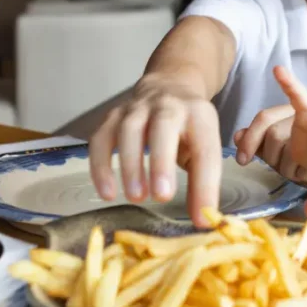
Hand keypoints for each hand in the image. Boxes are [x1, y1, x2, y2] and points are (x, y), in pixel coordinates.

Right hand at [88, 75, 222, 227]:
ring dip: (130, 165)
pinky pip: (101, 138)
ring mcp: (137, 108)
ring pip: (129, 130)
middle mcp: (169, 106)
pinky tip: (107, 192)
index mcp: (199, 115)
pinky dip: (101, 165)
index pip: (205, 148)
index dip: (205, 182)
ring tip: (136, 198)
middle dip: (161, 162)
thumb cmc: (188, 127)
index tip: (201, 215)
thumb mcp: (204, 147)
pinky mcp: (112, 116)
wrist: (170, 85)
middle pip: (163, 128)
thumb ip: (203, 182)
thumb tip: (203, 221)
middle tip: (161, 197)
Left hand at [233, 105, 306, 181]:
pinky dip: (297, 173)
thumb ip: (254, 140)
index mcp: (286, 111)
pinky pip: (302, 164)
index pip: (263, 117)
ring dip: (284, 168)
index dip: (249, 139)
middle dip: (270, 156)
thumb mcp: (272, 146)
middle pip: (274, 134)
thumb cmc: (297, 152)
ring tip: (292, 169)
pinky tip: (302, 172)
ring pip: (288, 150)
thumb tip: (237, 136)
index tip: (241, 161)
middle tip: (277, 164)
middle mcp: (302, 115)